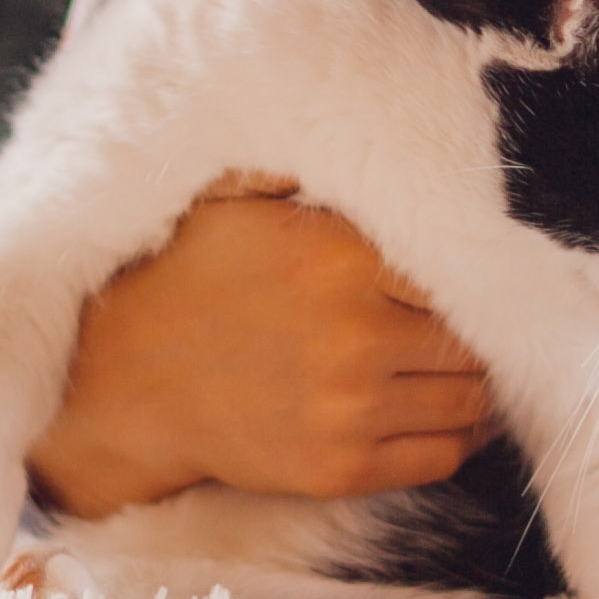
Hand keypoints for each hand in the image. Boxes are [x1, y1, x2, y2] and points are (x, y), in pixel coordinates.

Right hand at [26, 176, 492, 517]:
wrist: (122, 383)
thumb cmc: (185, 280)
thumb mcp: (236, 200)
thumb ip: (309, 172)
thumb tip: (375, 132)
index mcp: (342, 259)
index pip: (459, 270)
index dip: (470, 276)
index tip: (471, 280)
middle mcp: (357, 335)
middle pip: (473, 338)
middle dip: (476, 333)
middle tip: (469, 329)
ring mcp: (350, 408)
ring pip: (470, 400)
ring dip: (475, 386)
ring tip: (460, 371)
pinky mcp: (339, 467)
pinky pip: (440, 457)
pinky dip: (458, 440)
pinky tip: (448, 419)